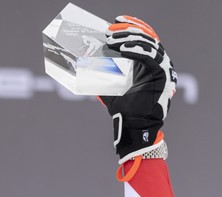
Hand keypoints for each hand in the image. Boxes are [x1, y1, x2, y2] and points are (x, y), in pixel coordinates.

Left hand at [99, 16, 176, 163]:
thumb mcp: (109, 87)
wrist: (133, 125)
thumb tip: (84, 65)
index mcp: (148, 63)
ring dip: (129, 39)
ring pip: (149, 44)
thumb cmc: (123, 108)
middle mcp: (157, 63)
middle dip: (128, 30)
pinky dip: (136, 50)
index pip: (144, 37)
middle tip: (111, 29)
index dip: (131, 26)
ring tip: (112, 40)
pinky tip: (122, 48)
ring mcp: (161, 68)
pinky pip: (150, 57)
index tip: (116, 21)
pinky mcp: (161, 75)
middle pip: (147, 37)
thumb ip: (103, 75)